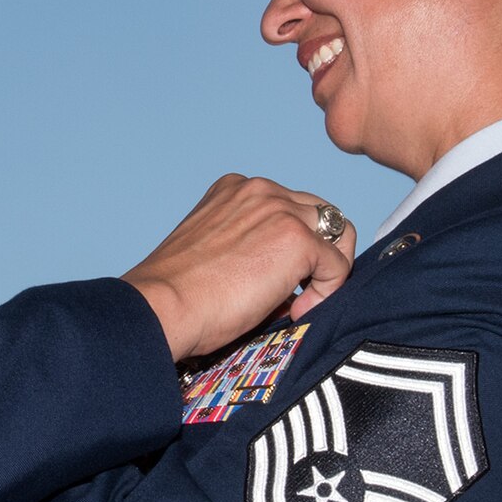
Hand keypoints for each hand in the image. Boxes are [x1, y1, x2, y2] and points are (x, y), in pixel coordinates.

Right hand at [122, 176, 355, 361]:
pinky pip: (337, 266)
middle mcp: (261, 190)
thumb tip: (288, 282)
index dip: (292, 246)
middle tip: (298, 292)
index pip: (290, 206)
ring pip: (338, 234)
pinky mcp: (297, 240)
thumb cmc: (177, 293)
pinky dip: (325, 292)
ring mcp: (281, 211)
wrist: (163, 305)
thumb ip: (252, 247)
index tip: (275, 280)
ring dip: (325, 271)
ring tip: (299, 302)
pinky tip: (295, 312)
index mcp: (236, 189)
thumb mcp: (215, 251)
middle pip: (321, 214)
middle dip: (317, 253)